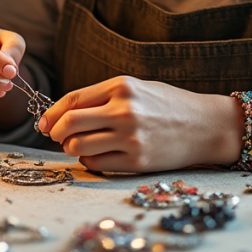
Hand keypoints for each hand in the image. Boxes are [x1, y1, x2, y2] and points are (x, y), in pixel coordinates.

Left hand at [38, 76, 239, 171]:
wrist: (207, 126)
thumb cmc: (168, 105)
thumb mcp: (136, 88)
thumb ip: (103, 98)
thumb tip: (63, 114)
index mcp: (121, 87)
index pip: (72, 100)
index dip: (51, 113)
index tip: (44, 122)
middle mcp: (124, 111)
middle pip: (69, 124)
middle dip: (56, 132)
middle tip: (57, 136)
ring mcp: (131, 137)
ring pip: (79, 146)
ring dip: (71, 148)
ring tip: (79, 145)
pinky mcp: (137, 160)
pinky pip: (96, 164)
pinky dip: (89, 161)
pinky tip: (96, 156)